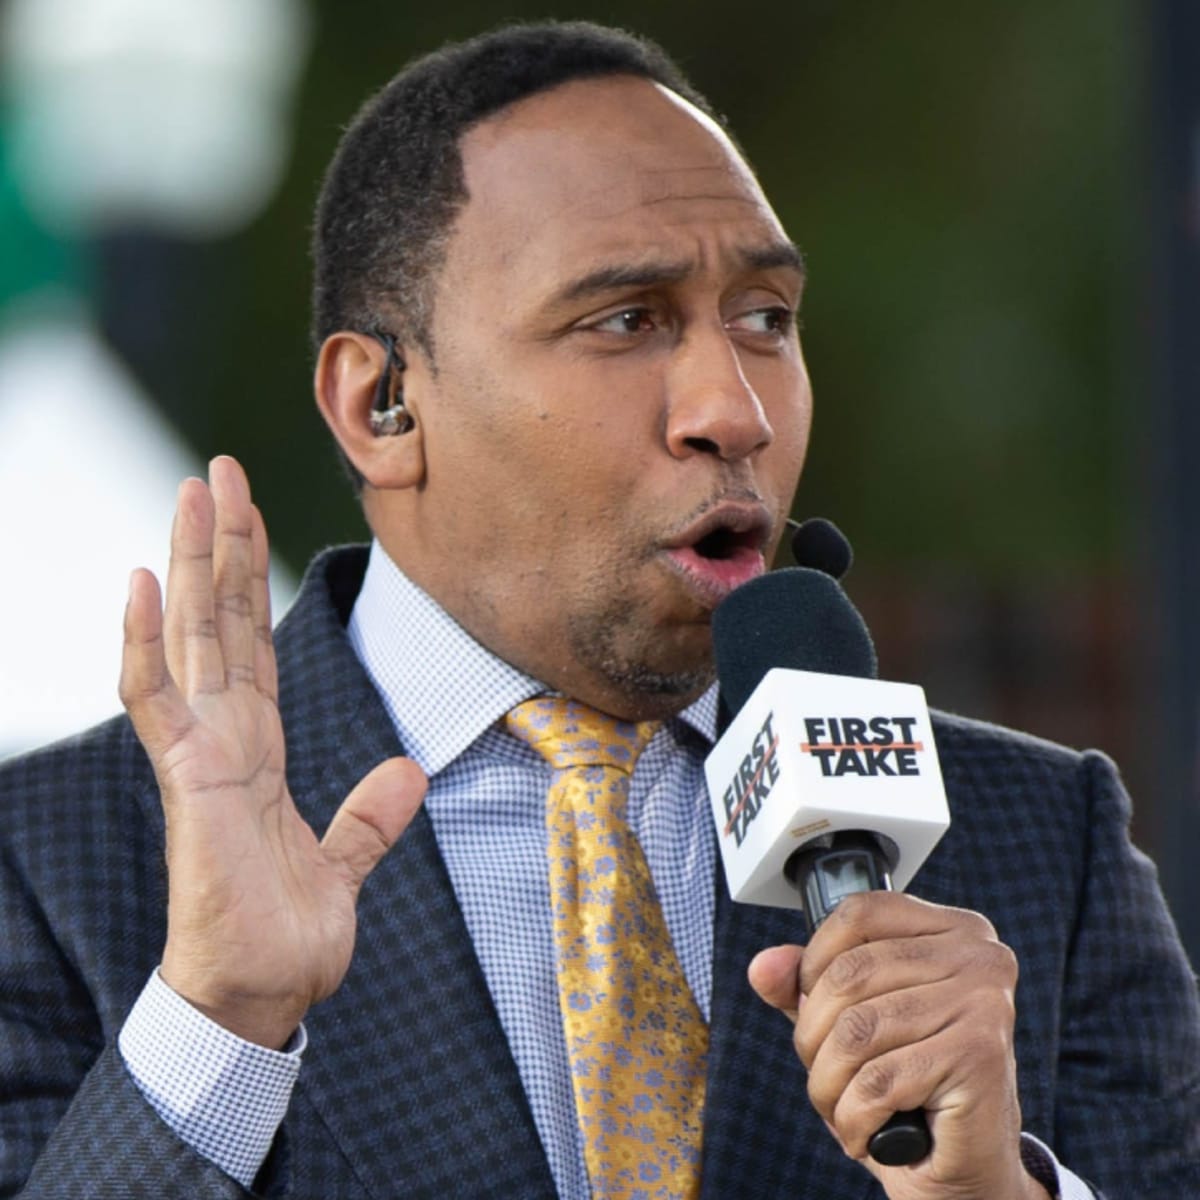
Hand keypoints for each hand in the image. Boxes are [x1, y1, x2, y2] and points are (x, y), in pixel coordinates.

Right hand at [119, 456, 426, 1048]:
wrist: (263, 999)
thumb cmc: (286, 937)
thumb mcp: (345, 864)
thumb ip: (369, 818)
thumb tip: (407, 771)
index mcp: (260, 749)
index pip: (254, 645)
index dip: (253, 581)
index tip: (251, 517)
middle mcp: (227, 739)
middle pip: (222, 622)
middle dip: (222, 544)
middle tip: (217, 470)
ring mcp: (202, 755)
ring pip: (194, 639)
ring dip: (192, 564)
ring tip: (191, 495)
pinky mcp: (190, 783)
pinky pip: (160, 701)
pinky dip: (149, 643)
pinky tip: (144, 585)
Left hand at [748, 893, 1049, 1199]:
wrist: (967, 1167)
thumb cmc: (912, 1088)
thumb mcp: (849, 1022)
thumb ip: (804, 987)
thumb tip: (764, 965)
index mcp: (952, 930)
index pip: (860, 913)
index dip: (815, 958)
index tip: (809, 1000)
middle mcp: (977, 956)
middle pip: (850, 973)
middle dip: (813, 1035)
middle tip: (824, 1073)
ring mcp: (984, 1002)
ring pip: (857, 1030)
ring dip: (828, 1082)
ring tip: (839, 1106)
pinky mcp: (980, 1056)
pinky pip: (879, 1081)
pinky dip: (853, 1117)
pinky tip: (863, 1132)